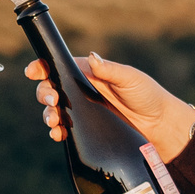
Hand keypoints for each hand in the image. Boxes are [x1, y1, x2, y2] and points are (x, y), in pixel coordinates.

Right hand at [24, 53, 194, 160]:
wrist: (160, 126)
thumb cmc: (148, 96)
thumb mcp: (130, 79)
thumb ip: (110, 70)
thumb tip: (92, 58)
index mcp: (89, 72)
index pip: (60, 66)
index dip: (43, 67)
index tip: (34, 72)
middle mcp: (82, 90)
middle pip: (51, 89)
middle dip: (44, 94)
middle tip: (53, 101)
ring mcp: (83, 110)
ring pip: (54, 110)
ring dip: (48, 115)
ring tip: (54, 121)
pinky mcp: (87, 129)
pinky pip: (65, 129)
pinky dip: (57, 131)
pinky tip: (58, 134)